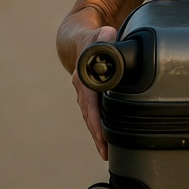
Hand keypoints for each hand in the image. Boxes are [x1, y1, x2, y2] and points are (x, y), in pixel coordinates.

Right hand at [71, 25, 118, 160]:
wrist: (78, 41)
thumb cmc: (91, 39)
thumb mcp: (99, 35)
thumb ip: (105, 37)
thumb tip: (110, 37)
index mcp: (83, 76)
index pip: (89, 102)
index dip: (95, 120)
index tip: (102, 136)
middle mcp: (81, 88)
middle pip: (88, 115)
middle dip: (96, 135)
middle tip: (106, 153)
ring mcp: (84, 94)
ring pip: (90, 117)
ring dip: (98, 135)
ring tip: (106, 153)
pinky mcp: (90, 97)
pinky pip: (94, 115)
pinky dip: (99, 127)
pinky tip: (107, 141)